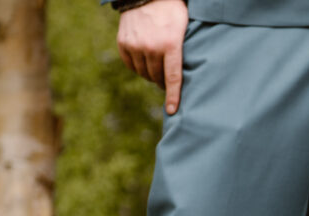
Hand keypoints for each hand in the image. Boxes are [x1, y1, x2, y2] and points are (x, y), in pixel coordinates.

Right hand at [117, 0, 188, 114]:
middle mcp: (151, 47)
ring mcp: (135, 45)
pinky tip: (145, 61)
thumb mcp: (184, 29)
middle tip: (166, 78)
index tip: (172, 111)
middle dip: (162, 81)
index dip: (173, 96)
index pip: (172, 78)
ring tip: (157, 66)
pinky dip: (138, 67)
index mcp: (170, 45)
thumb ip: (183, 52)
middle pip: (157, 77)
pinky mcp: (124, 43)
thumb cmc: (172, 12)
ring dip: (151, 75)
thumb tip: (185, 77)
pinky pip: (131, 65)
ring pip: (144, 73)